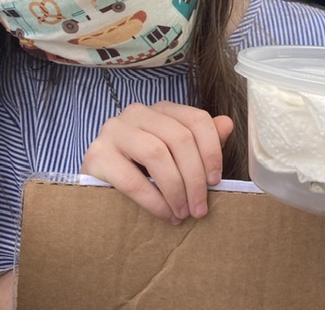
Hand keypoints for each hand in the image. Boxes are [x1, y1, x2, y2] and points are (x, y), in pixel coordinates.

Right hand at [81, 101, 233, 223]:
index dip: (211, 151)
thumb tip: (227, 124)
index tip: (216, 181)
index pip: (196, 120)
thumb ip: (200, 140)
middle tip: (200, 208)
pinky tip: (164, 214)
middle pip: (179, 138)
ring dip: (176, 189)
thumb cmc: (142, 170)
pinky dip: (154, 201)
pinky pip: (132, 178)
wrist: (96, 189)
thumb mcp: (175, 156)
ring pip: (157, 154)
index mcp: (161, 109)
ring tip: (183, 213)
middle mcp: (136, 112)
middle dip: (195, 177)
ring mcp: (114, 130)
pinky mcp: (96, 155)